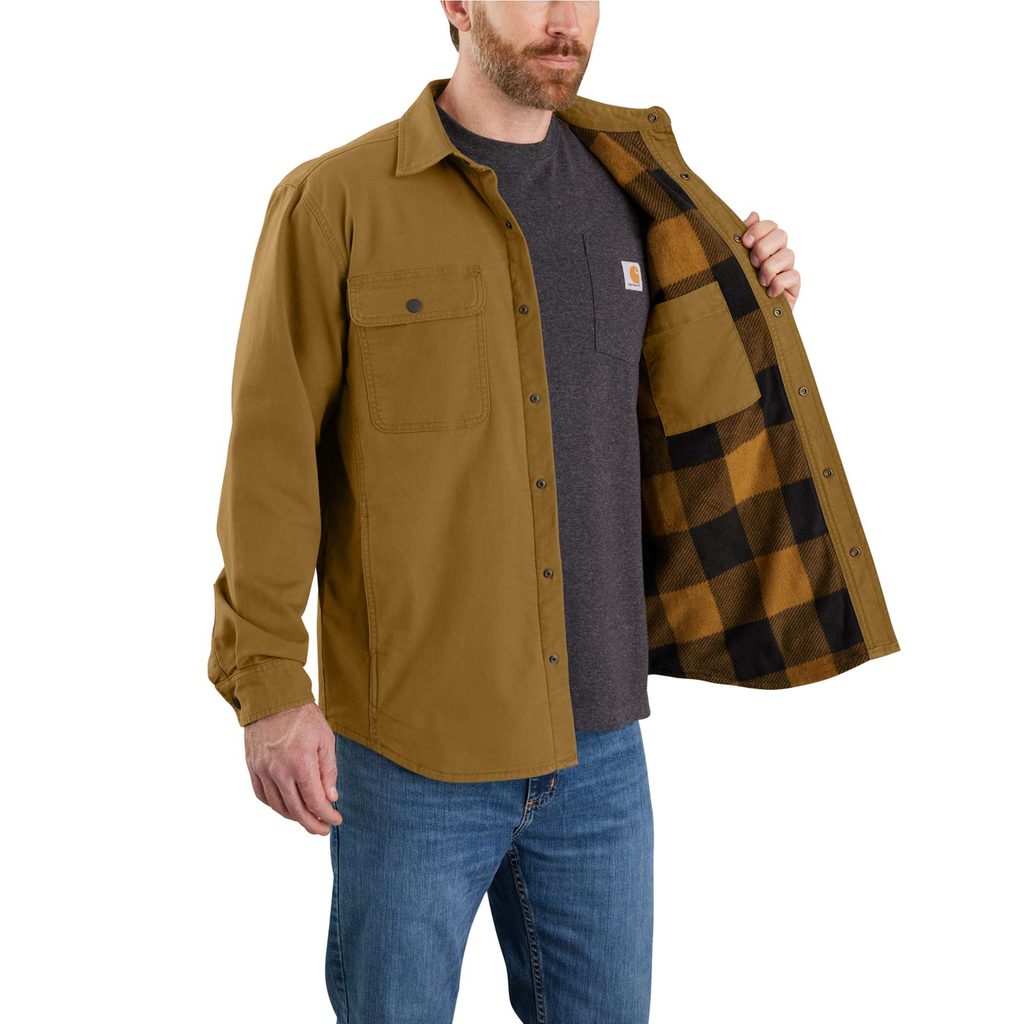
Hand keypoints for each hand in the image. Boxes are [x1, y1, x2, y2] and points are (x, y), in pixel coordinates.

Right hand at [243, 702, 342, 834]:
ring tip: (308, 819)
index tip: (336, 820)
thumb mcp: (325, 739)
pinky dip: (276, 806)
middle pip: (296, 810)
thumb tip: (331, 799)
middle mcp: (278, 771)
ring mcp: (262, 770)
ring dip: (294, 818)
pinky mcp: (252, 768)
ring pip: (278, 807)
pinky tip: (287, 807)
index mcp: (300, 763)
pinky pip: (262, 796)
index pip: (315, 801)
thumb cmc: (303, 717)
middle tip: (323, 829)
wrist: (273, 699)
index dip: (327, 815)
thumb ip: (329, 771)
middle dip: (312, 824)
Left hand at [740, 211, 800, 307]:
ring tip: (759, 281)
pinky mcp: (792, 288)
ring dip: (770, 266)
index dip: (759, 230)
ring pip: (788, 254)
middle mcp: (776, 255)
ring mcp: (785, 271)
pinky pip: (793, 275)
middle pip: (781, 235)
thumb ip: (741, 239)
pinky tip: (768, 292)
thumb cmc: (734, 289)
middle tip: (752, 262)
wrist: (738, 321)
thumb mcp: (733, 262)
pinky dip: (779, 283)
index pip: (770, 225)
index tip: (744, 243)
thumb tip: (753, 214)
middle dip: (764, 247)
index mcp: (762, 246)